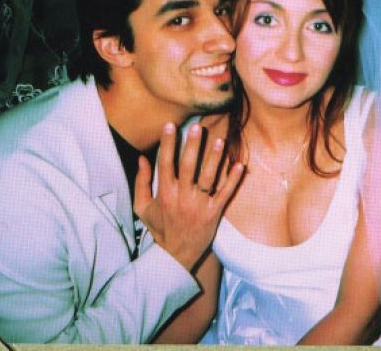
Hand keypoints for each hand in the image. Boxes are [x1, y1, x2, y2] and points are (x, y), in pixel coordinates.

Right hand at [134, 122, 242, 270]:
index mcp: (165, 193)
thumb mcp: (142, 208)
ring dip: (213, 158)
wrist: (176, 255)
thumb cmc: (160, 228)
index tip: (170, 125)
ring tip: (219, 140)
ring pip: (208, 177)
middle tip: (197, 127)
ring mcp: (199, 205)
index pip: (165, 163)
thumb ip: (141, 182)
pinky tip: (239, 165)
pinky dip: (233, 180)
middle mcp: (182, 196)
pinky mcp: (214, 213)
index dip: (167, 143)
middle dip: (191, 145)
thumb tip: (141, 158)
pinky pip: (225, 194)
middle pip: (187, 166)